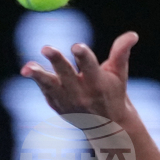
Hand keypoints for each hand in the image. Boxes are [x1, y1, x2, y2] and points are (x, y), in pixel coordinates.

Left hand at [21, 31, 138, 126]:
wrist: (106, 125)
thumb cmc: (113, 92)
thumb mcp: (119, 74)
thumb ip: (121, 52)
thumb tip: (133, 34)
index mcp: (98, 83)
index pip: (90, 67)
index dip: (83, 56)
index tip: (76, 46)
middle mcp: (81, 93)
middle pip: (67, 74)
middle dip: (57, 60)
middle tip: (46, 47)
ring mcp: (67, 101)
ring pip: (50, 86)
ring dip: (38, 75)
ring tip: (26, 68)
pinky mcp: (57, 105)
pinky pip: (45, 90)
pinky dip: (37, 79)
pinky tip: (30, 70)